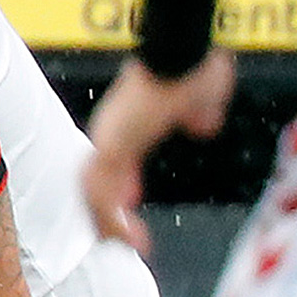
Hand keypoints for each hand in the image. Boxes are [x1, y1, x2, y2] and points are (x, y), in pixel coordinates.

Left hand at [83, 51, 234, 253]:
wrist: (182, 51)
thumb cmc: (193, 65)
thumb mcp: (203, 98)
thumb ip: (200, 113)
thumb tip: (202, 126)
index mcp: (130, 122)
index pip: (116, 161)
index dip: (121, 183)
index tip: (131, 200)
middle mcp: (112, 131)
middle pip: (96, 179)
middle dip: (105, 210)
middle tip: (118, 237)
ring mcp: (109, 137)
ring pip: (93, 191)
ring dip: (106, 221)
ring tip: (122, 245)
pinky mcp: (112, 145)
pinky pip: (101, 191)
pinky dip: (110, 217)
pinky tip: (125, 237)